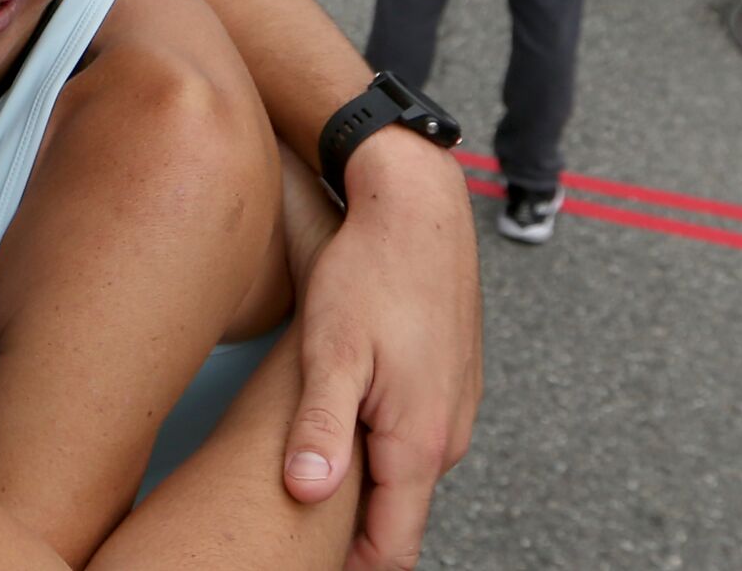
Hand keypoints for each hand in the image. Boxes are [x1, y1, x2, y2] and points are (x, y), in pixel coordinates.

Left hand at [284, 131, 481, 570]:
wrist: (416, 206)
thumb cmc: (368, 271)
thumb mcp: (329, 349)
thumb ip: (321, 427)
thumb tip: (308, 494)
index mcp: (420, 440)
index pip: (392, 546)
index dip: (346, 566)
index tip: (299, 562)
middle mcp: (447, 434)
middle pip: (398, 513)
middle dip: (350, 526)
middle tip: (288, 516)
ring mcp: (453, 408)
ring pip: (404, 472)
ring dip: (363, 477)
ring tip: (306, 464)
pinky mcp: (449, 381)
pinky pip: (413, 433)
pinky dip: (379, 438)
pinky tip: (340, 413)